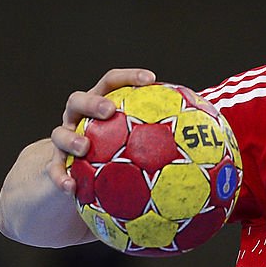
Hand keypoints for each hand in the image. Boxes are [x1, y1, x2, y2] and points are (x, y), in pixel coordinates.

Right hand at [47, 68, 156, 194]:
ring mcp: (63, 141)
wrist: (73, 178)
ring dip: (70, 138)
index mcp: (102, 109)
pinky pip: (53, 171)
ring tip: (84, 148)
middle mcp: (79, 120)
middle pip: (79, 100)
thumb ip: (167, 148)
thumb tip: (212, 151)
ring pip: (59, 132)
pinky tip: (71, 189)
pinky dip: (60, 178)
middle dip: (94, 103)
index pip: (114, 84)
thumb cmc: (116, 159)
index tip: (151, 79)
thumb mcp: (138, 151)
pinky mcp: (52, 165)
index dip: (130, 77)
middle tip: (110, 110)